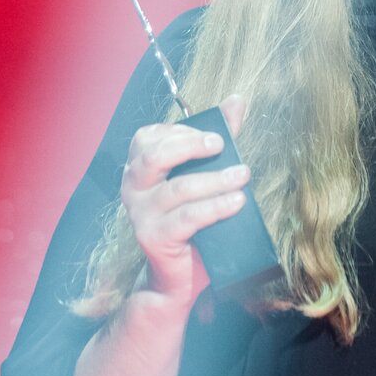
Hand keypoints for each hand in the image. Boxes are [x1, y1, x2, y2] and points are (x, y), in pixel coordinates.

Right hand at [120, 94, 248, 308]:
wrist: (181, 275)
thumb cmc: (193, 218)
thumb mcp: (205, 174)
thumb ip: (218, 139)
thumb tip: (236, 100)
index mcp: (139, 167)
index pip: (150, 136)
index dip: (182, 131)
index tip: (215, 137)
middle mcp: (133, 187)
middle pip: (154, 156)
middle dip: (191, 146)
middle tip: (223, 145)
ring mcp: (140, 213)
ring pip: (178, 188)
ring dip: (215, 180)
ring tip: (243, 176)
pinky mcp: (153, 237)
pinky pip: (187, 218)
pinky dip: (216, 207)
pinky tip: (237, 202)